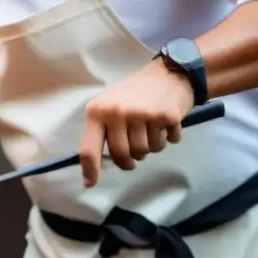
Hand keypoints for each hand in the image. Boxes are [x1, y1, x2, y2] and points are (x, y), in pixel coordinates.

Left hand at [79, 60, 195, 186]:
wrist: (168, 73)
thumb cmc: (135, 93)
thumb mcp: (110, 105)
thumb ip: (103, 130)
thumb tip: (93, 166)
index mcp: (97, 111)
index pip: (89, 148)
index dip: (90, 170)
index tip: (89, 184)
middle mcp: (116, 112)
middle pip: (123, 155)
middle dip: (130, 160)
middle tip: (136, 151)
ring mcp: (141, 114)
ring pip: (146, 152)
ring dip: (152, 146)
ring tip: (152, 128)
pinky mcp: (164, 116)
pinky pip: (167, 143)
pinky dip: (169, 137)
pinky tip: (166, 123)